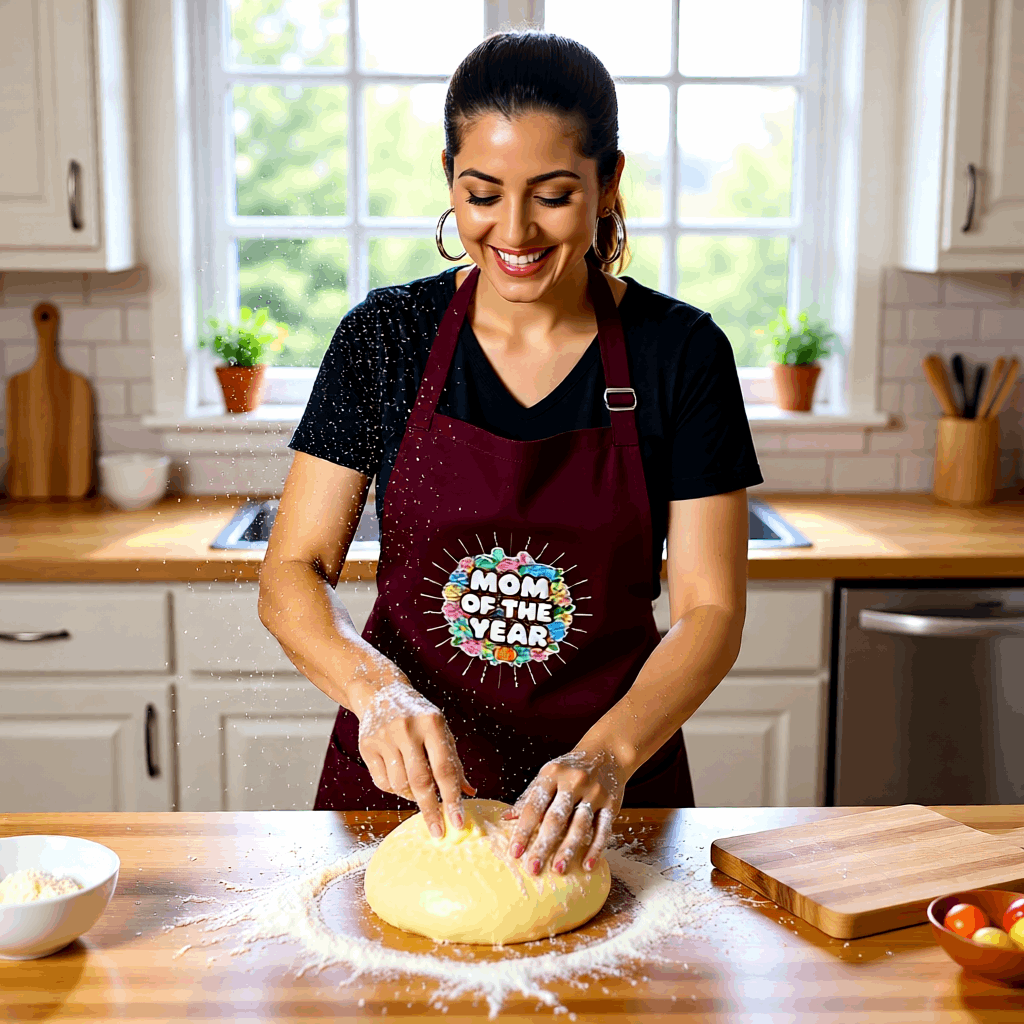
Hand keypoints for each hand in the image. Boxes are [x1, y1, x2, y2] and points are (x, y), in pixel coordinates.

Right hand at [356, 677, 475, 837]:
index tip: (458, 822)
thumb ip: (454, 762)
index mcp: (432, 723)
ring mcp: (385, 737)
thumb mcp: (440, 731)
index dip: (452, 798)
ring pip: (400, 785)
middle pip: (420, 781)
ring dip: (411, 795)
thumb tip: (469, 793)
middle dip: (431, 810)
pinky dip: (394, 788)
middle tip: (439, 831)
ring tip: (416, 786)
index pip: (444, 768)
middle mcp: (408, 729)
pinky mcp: (367, 745)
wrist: (381, 692)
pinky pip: (382, 782)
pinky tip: (398, 776)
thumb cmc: (418, 716)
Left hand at [502, 748, 627, 876]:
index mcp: (552, 774)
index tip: (515, 852)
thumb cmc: (570, 768)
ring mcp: (594, 792)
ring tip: (558, 869)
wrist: (607, 753)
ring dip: (568, 849)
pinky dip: (596, 849)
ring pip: (580, 825)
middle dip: (543, 845)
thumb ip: (529, 796)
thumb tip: (506, 817)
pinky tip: (587, 865)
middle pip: (556, 818)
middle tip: (532, 868)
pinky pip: (603, 829)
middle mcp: (573, 782)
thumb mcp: (548, 774)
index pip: (534, 805)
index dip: (523, 830)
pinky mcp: (612, 803)